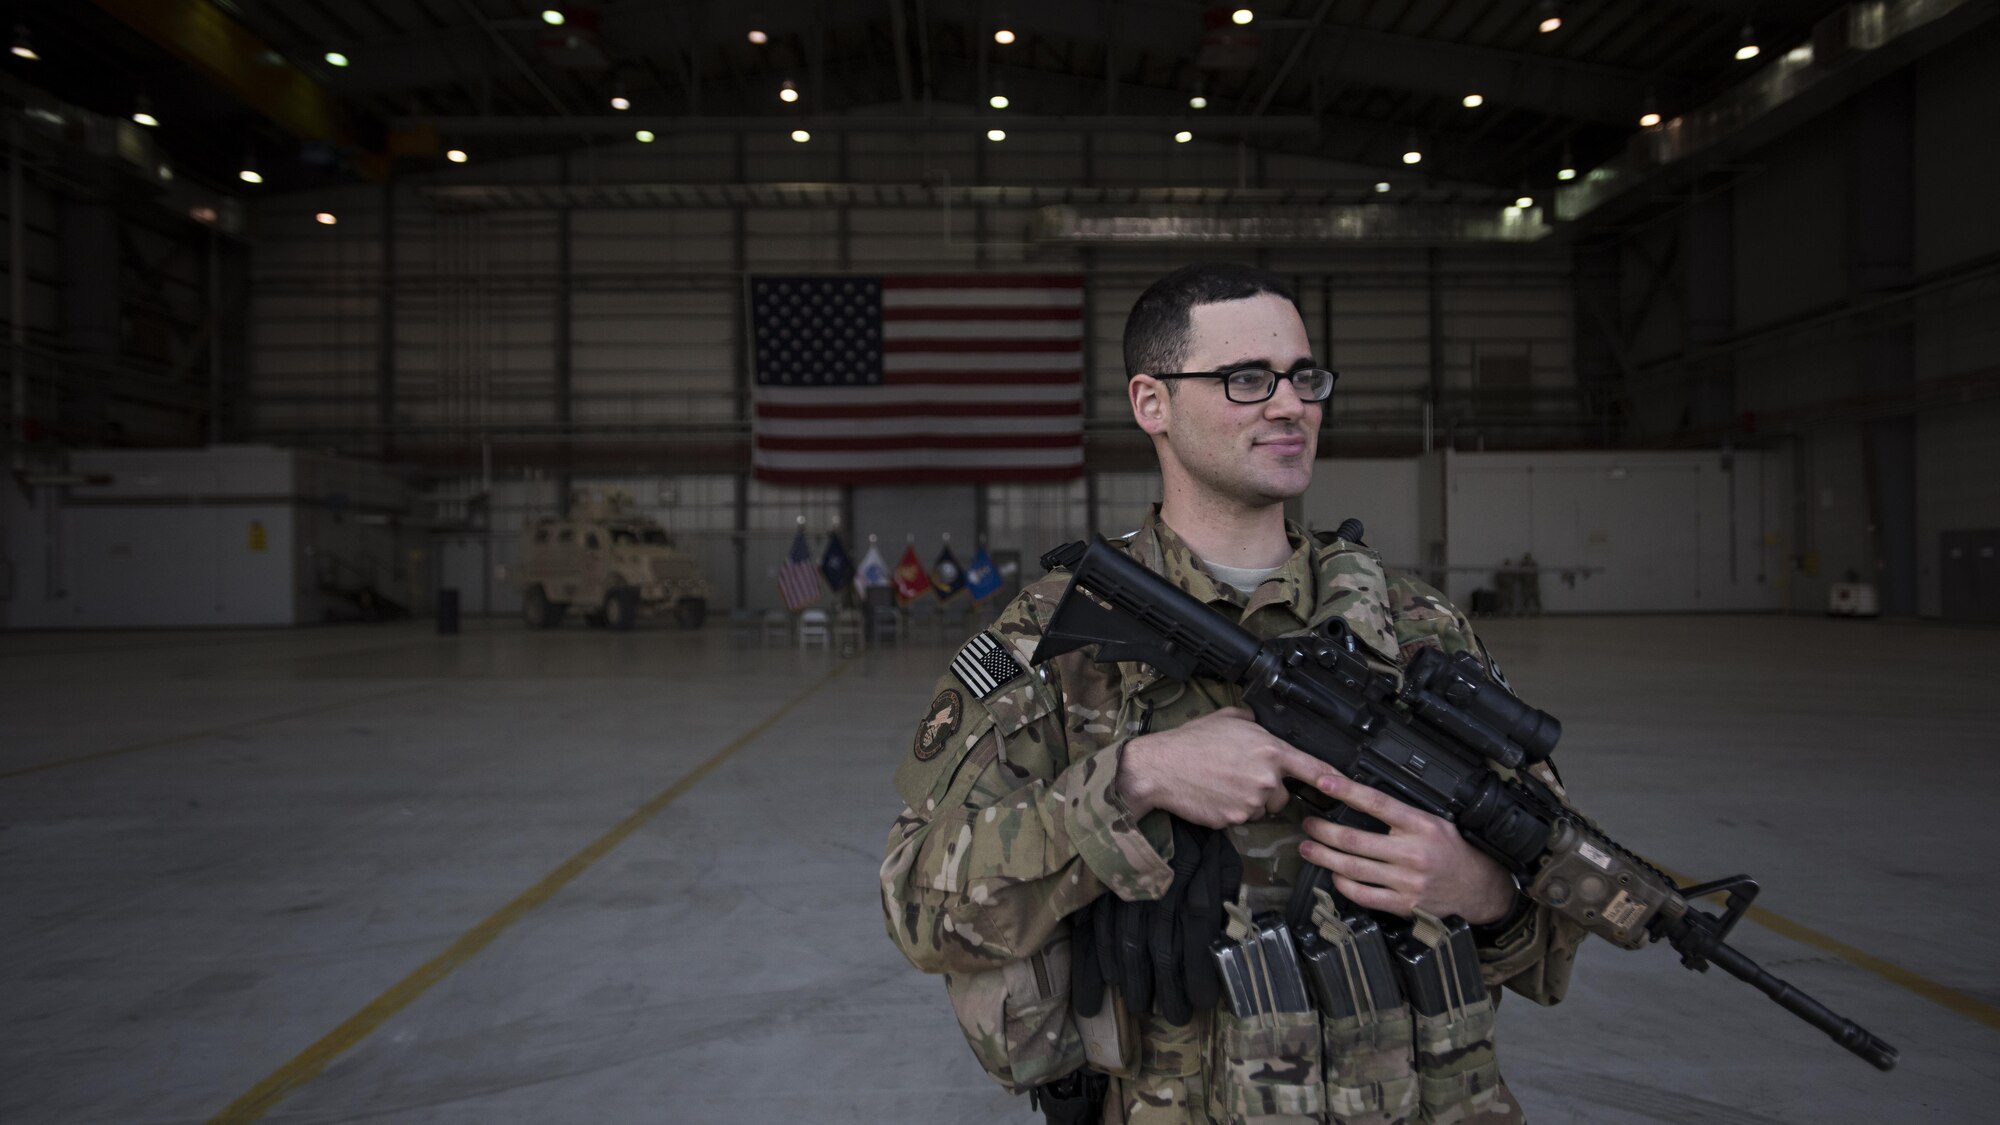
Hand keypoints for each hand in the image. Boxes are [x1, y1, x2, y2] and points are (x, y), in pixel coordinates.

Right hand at [1116, 707, 1336, 828]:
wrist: (1160, 768)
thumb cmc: (1190, 741)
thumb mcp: (1228, 718)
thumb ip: (1255, 723)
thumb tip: (1262, 726)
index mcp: (1270, 750)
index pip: (1313, 768)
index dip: (1334, 779)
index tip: (1349, 787)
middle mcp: (1266, 777)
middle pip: (1283, 794)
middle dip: (1267, 789)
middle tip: (1239, 776)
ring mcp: (1252, 801)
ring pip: (1262, 808)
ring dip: (1250, 801)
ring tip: (1223, 784)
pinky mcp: (1235, 819)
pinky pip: (1243, 819)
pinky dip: (1232, 810)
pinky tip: (1214, 795)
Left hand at [1297, 773, 1515, 923]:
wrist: (1478, 888)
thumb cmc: (1452, 851)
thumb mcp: (1434, 822)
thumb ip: (1402, 815)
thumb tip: (1361, 800)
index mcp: (1421, 825)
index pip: (1378, 803)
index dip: (1347, 791)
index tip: (1324, 783)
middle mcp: (1412, 852)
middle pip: (1355, 840)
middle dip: (1324, 830)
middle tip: (1308, 824)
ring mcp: (1407, 881)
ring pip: (1353, 868)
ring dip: (1324, 857)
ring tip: (1308, 848)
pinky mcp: (1404, 904)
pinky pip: (1364, 895)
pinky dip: (1343, 885)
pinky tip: (1334, 876)